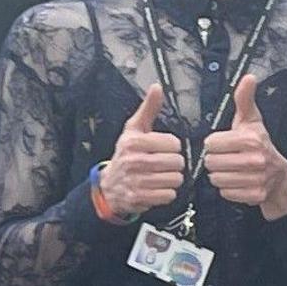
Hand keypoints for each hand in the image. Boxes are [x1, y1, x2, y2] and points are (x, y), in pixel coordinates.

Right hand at [96, 86, 187, 221]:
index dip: (173, 147)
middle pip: (177, 162)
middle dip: (175, 163)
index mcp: (133, 142)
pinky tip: (157, 187)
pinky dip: (167, 193)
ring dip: (172, 178)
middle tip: (165, 163)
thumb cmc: (126, 154)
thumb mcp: (134, 129)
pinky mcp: (139, 197)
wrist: (109, 185)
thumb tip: (157, 88)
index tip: (164, 148)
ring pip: (175, 179)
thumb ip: (148, 109)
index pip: (173, 143)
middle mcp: (134, 161)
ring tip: (161, 175)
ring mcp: (136, 180)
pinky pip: (169, 195)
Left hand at [198, 74, 286, 217]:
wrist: (280, 176)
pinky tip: (237, 182)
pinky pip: (226, 193)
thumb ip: (244, 99)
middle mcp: (255, 159)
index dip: (214, 144)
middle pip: (211, 162)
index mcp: (250, 139)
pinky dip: (228, 189)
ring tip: (230, 170)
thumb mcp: (252, 121)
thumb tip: (249, 77)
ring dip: (220, 176)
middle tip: (226, 158)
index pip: (211, 144)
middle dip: (215, 161)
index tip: (223, 145)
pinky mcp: (255, 194)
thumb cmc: (260, 145)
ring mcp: (256, 178)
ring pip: (216, 179)